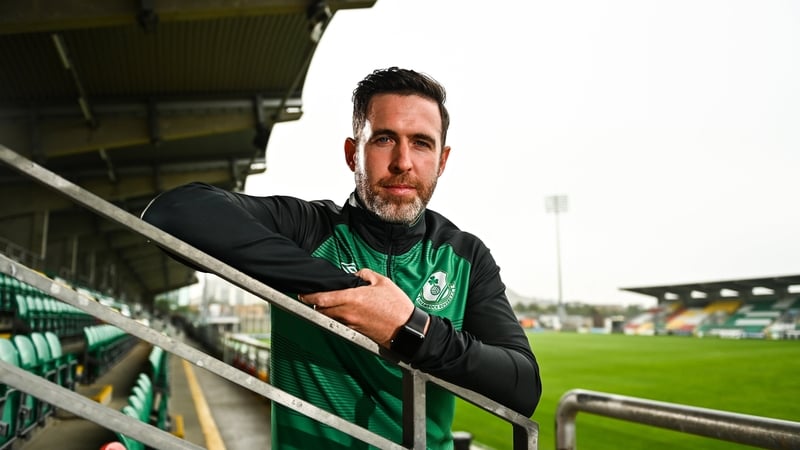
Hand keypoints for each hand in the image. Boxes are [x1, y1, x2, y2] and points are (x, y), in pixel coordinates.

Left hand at [299, 268, 416, 347]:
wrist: (406, 329)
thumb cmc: (396, 305)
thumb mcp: (382, 281)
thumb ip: (365, 274)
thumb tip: (356, 274)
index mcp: (353, 298)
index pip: (322, 298)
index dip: (308, 295)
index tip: (303, 292)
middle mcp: (348, 313)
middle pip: (321, 309)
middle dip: (315, 302)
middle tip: (313, 296)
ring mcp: (351, 323)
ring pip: (329, 317)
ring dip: (326, 310)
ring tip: (329, 302)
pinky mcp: (355, 331)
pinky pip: (340, 322)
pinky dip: (337, 316)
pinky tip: (344, 311)